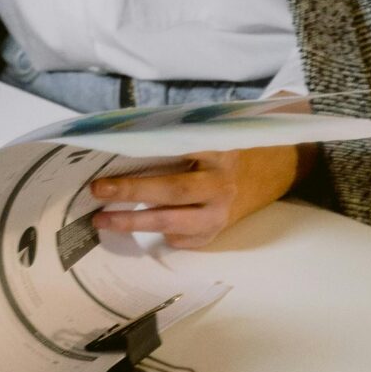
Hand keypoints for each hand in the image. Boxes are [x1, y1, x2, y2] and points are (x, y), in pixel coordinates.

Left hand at [90, 145, 303, 246]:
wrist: (272, 171)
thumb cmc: (229, 147)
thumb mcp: (212, 132)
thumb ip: (179, 136)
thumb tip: (127, 137)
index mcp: (218, 152)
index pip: (177, 153)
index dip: (146, 154)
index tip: (113, 152)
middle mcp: (220, 185)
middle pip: (172, 192)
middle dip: (132, 192)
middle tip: (98, 190)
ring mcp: (220, 214)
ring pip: (174, 223)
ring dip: (135, 223)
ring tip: (103, 219)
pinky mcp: (217, 233)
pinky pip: (183, 239)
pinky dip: (157, 233)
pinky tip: (134, 226)